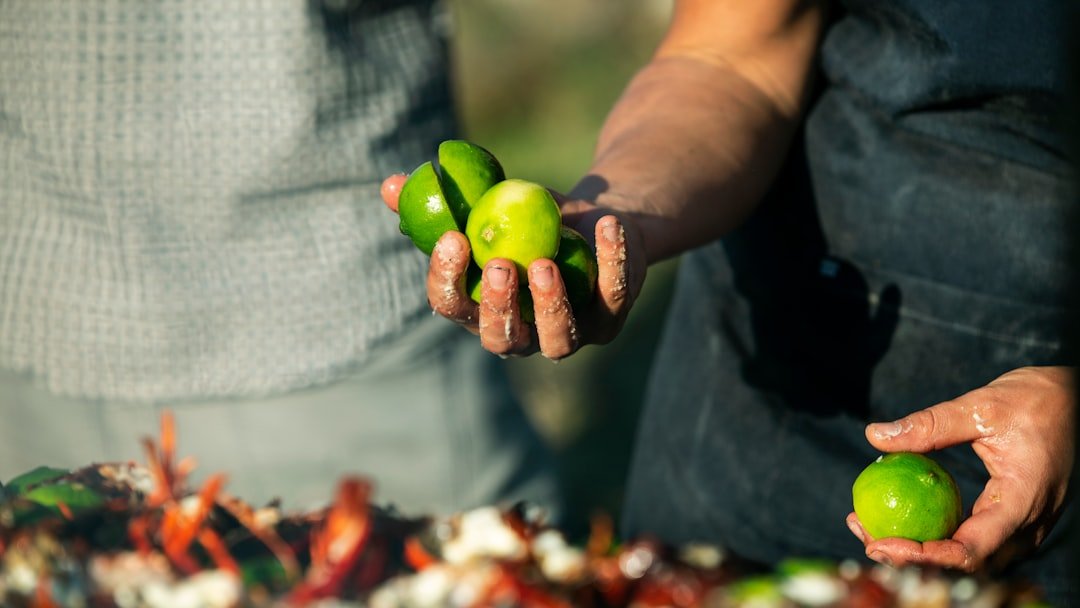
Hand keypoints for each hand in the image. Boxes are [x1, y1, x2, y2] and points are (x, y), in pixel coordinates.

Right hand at [380, 175, 646, 359]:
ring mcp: (568, 334)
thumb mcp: (486, 203)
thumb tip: (391, 184)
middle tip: (499, 266)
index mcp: (479, 310)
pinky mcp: (611, 319)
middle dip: (499, 306)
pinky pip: (612, 295)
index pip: (452, 306)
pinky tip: (606, 225)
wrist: (596, 221)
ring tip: (544, 263)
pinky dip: (610, 260)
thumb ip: (441, 201)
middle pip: (503, 338)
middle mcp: (521, 335)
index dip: (446, 279)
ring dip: (550, 303)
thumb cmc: (529, 218)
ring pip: (558, 338)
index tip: (452, 239)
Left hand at [846, 366, 1074, 572]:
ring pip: (968, 553)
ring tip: (872, 528)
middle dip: (912, 558)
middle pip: (964, 561)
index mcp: (1022, 502)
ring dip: (921, 548)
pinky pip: (973, 536)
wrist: (1075, 398)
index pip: (970, 550)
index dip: (923, 556)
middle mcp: (1026, 524)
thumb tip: (875, 435)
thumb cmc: (1035, 399)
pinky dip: (936, 532)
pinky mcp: (1012, 515)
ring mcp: (1022, 523)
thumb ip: (930, 424)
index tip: (881, 542)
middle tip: (865, 536)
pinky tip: (900, 515)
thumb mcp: (981, 406)